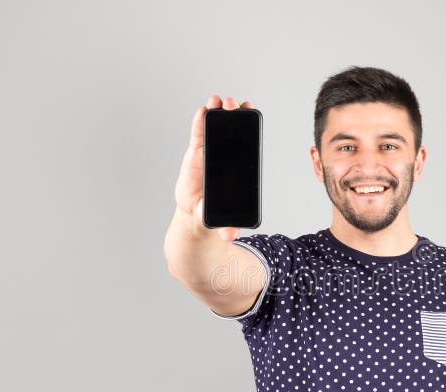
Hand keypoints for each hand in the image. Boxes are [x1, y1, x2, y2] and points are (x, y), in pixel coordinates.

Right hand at [174, 95, 254, 241]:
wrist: (196, 214)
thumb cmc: (215, 212)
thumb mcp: (222, 221)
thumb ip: (227, 227)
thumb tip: (229, 237)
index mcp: (238, 168)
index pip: (245, 143)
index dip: (249, 127)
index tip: (251, 111)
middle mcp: (226, 157)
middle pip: (231, 131)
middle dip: (234, 114)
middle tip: (235, 104)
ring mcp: (210, 153)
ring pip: (214, 129)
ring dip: (217, 112)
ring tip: (217, 100)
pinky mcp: (194, 154)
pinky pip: (197, 135)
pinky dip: (199, 122)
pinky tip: (203, 110)